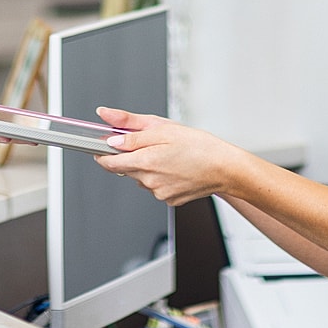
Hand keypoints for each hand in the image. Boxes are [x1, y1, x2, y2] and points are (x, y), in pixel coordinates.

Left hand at [93, 107, 238, 204]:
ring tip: (168, 155)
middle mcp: (149, 181)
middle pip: (125, 169)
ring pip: (141, 177)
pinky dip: (160, 176)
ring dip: (146, 166)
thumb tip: (108, 129)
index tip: (102, 146)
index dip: (102, 153)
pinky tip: (175, 167)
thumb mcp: (163, 128)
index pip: (108, 162)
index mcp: (145, 161)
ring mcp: (159, 192)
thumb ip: (130, 129)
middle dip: (131, 155)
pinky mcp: (169, 199)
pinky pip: (155, 186)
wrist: (225, 168)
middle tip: (150, 143)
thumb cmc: (199, 146)